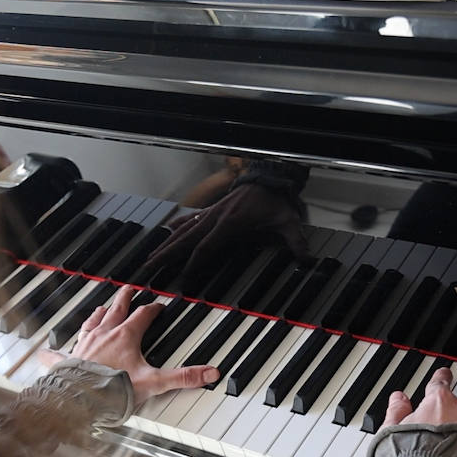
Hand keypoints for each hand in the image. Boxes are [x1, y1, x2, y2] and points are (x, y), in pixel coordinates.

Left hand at [44, 286, 218, 403]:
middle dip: (124, 297)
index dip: (153, 309)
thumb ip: (183, 377)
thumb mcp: (154, 382)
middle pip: (116, 309)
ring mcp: (85, 345)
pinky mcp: (70, 359)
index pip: (143, 315)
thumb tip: (209, 373)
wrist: (83, 399)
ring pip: (92, 322)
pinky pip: (61, 352)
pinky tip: (48, 350)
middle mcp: (104, 335)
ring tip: (102, 307)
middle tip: (129, 289)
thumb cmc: (115, 389)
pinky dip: (56, 350)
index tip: (158, 306)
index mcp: (125, 336)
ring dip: (99, 313)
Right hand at [133, 182, 307, 289]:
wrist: (268, 178)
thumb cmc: (275, 202)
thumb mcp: (288, 222)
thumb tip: (308, 260)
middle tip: (149, 267)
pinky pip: (189, 220)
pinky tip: (166, 233)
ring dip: (166, 244)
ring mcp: (211, 213)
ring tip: (150, 257)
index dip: (194, 263)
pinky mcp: (211, 210)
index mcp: (230, 224)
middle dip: (167, 254)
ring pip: (183, 230)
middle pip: (185, 239)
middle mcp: (215, 218)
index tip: (184, 278)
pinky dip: (176, 227)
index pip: (206, 246)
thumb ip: (296, 242)